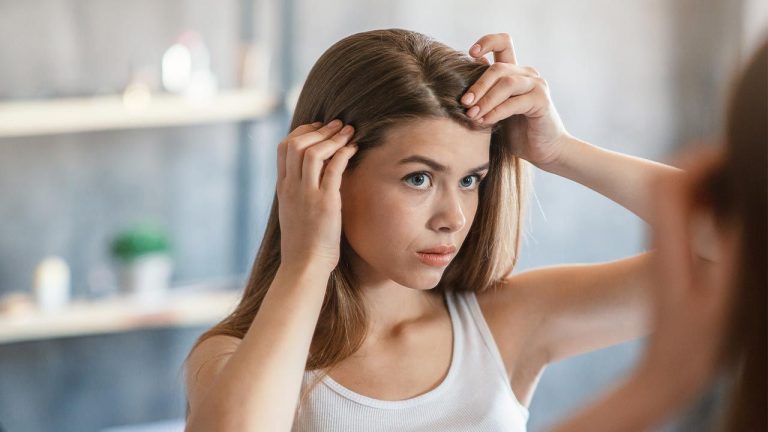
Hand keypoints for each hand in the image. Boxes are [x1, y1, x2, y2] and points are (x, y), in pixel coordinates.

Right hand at [276, 119, 358, 273]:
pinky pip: (333, 169)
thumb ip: (298, 194)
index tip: (318, 128)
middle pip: (297, 144)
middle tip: (337, 124)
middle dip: (319, 129)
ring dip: (333, 138)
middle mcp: (292, 187)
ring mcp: (307, 194)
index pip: (284, 148)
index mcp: (283, 188)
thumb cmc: (303, 244)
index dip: (301, 132)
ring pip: (313, 152)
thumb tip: (311, 180)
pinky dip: (344, 154)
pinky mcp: (325, 203)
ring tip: (348, 132)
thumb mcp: (293, 213)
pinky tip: (354, 149)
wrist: (304, 265)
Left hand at [462, 33, 568, 165]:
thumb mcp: (494, 110)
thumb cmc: (516, 131)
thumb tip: (458, 85)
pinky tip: (485, 121)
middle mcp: (527, 74)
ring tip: (472, 115)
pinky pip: (514, 102)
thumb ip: (483, 95)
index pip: (503, 43)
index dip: (487, 42)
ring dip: (485, 99)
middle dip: (477, 85)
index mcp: (514, 71)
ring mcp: (536, 85)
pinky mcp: (542, 100)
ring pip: (506, 83)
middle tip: (464, 103)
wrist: (543, 150)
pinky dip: (496, 112)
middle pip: (498, 68)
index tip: (471, 53)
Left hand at [638, 147, 732, 402]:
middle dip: (706, 166)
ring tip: (744, 181)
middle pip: (672, 185)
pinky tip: (735, 217)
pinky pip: (687, 221)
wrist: (665, 375)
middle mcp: (661, 242)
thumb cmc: (695, 345)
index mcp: (668, 247)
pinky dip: (709, 208)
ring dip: (709, 185)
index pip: (670, 184)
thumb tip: (740, 210)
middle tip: (745, 162)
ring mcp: (665, 251)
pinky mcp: (672, 262)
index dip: (698, 160)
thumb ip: (730, 254)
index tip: (731, 151)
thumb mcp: (721, 302)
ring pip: (679, 201)